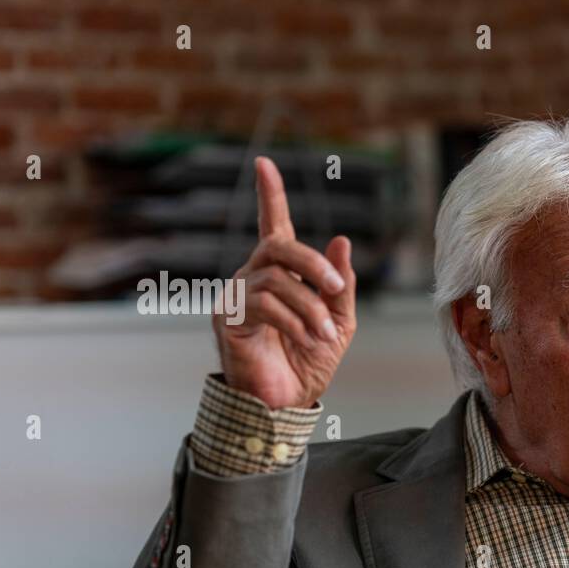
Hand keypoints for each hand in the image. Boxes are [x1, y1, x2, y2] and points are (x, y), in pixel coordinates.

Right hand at [213, 156, 355, 408]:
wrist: (285, 405)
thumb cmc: (307, 363)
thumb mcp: (337, 322)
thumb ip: (340, 285)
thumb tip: (341, 240)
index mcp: (280, 275)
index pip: (272, 226)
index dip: (268, 195)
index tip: (264, 163)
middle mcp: (253, 278)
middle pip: (277, 246)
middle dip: (313, 263)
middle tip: (337, 286)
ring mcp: (236, 296)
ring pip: (276, 279)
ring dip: (309, 307)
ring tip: (324, 334)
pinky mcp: (227, 318)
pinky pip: (265, 304)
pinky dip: (294, 321)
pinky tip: (306, 340)